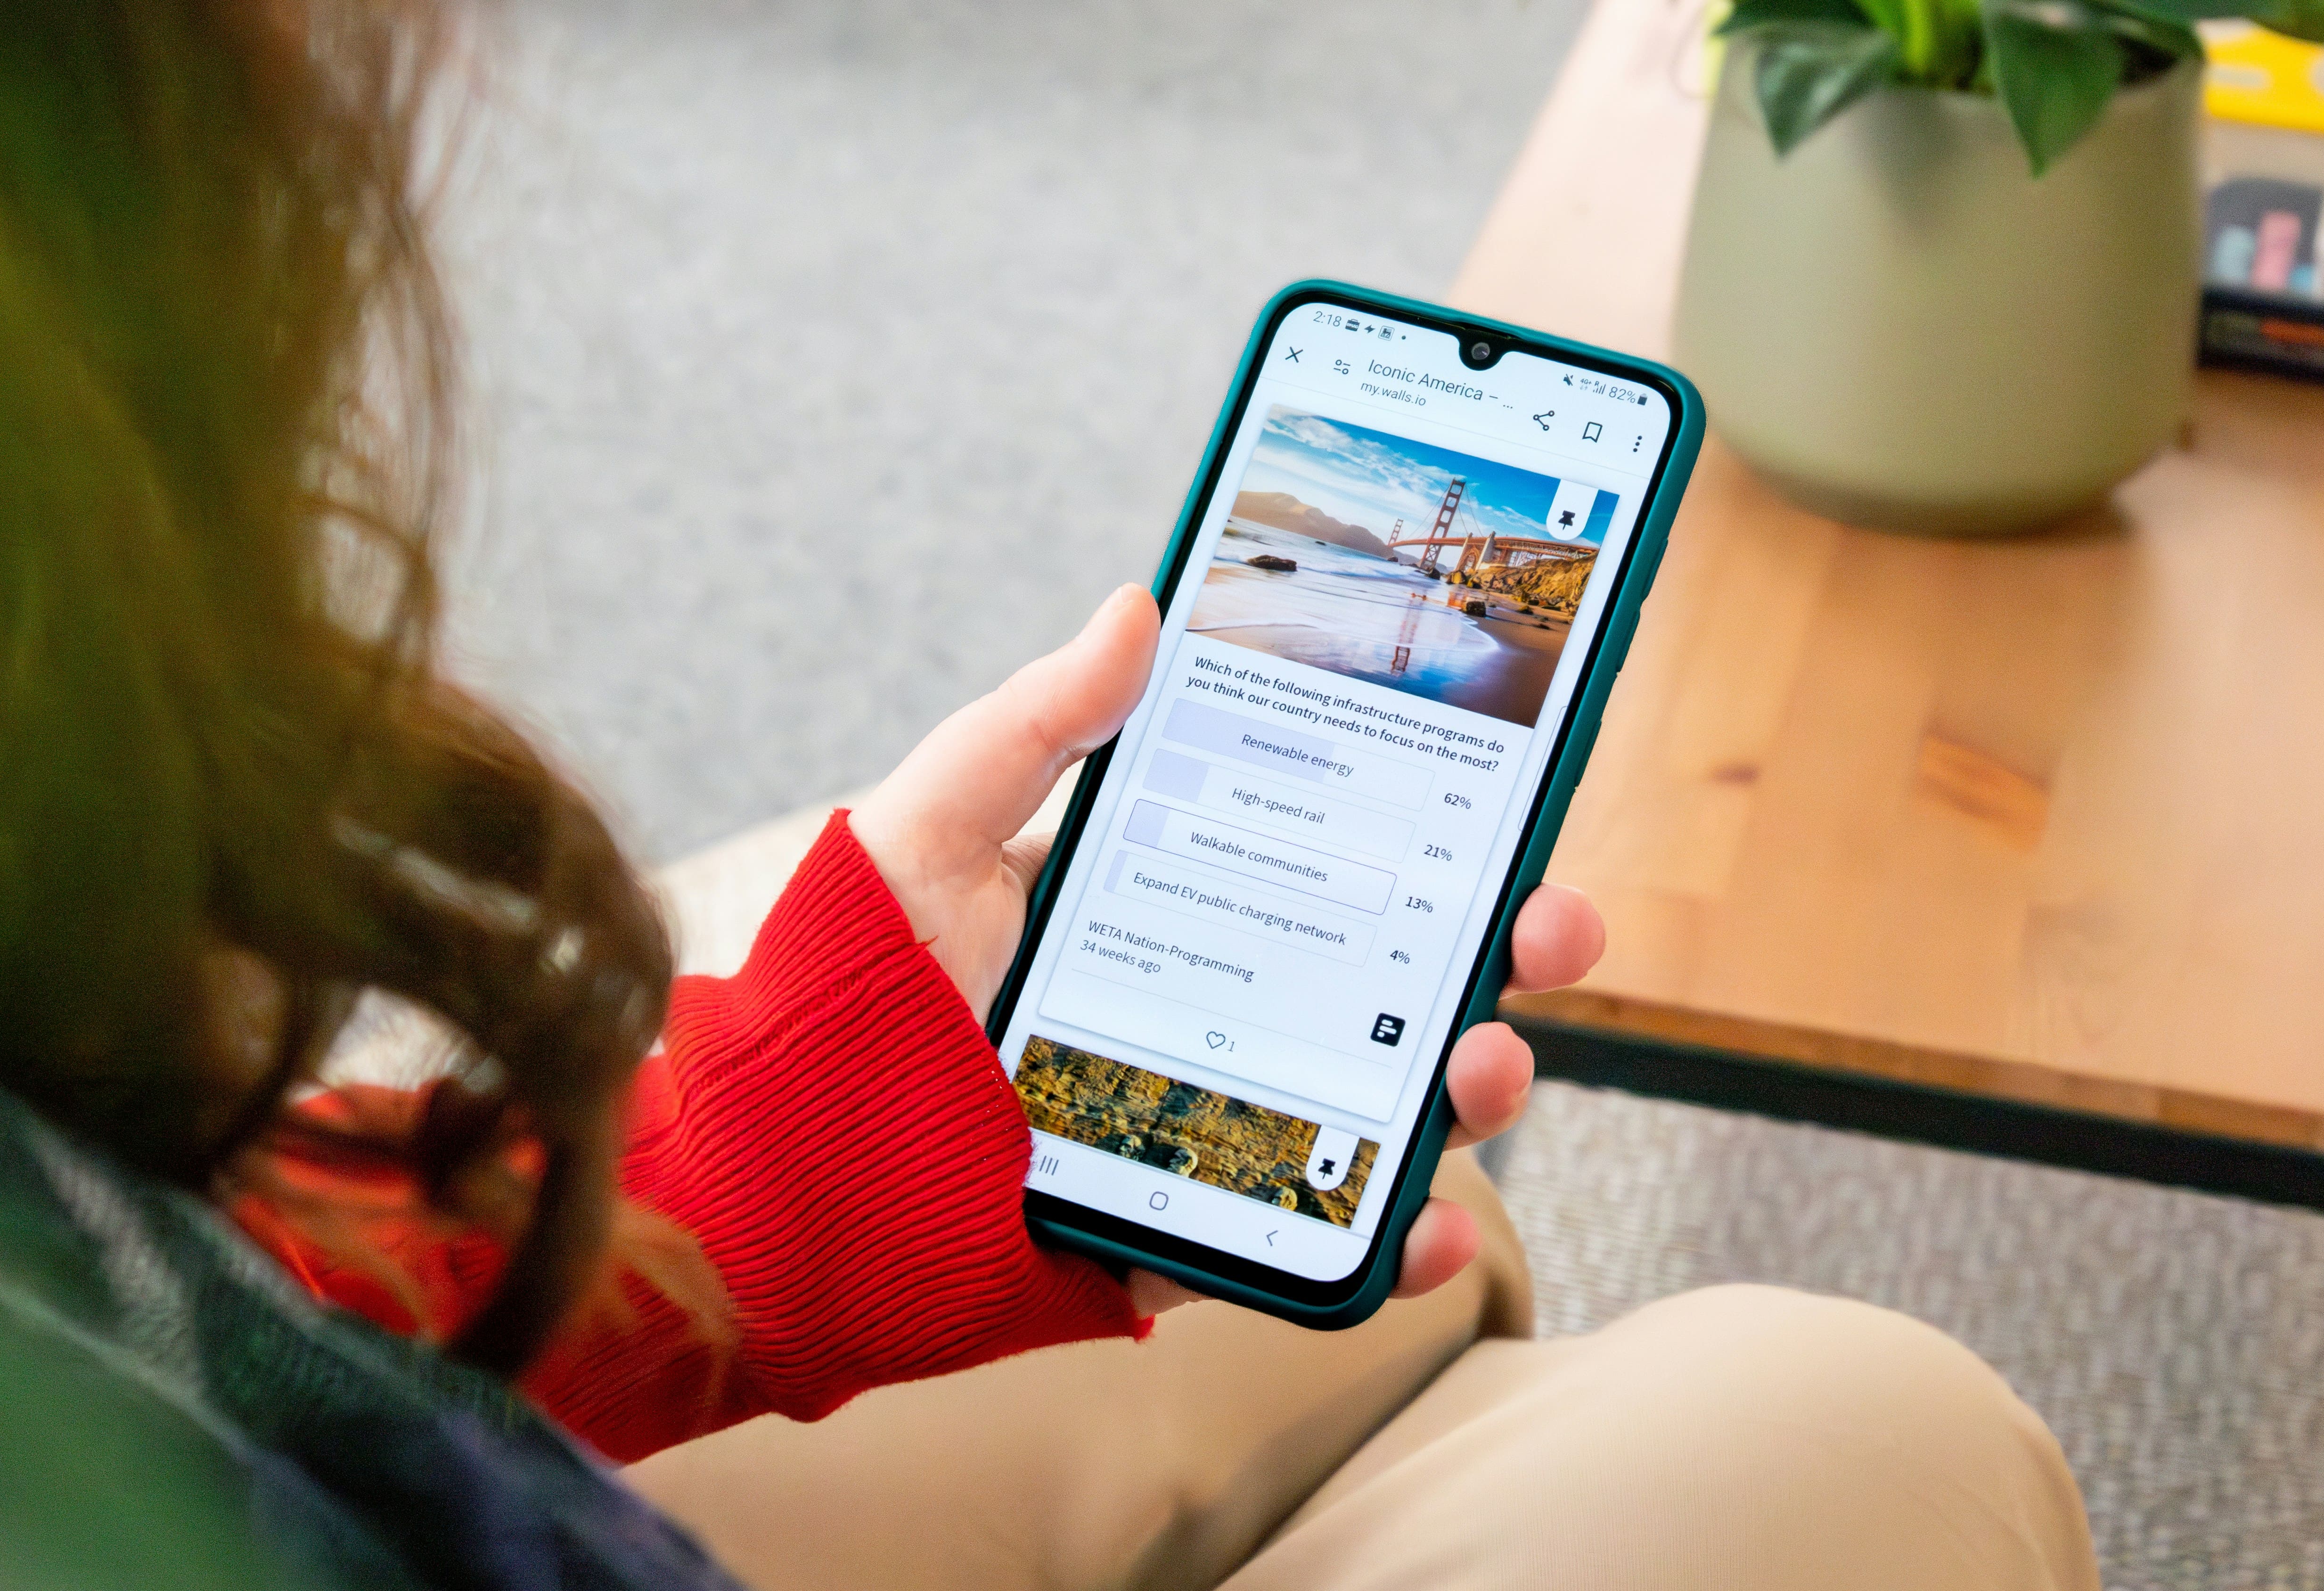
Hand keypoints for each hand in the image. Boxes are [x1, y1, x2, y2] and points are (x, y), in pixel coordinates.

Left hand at [851, 585, 1606, 1314]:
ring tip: (1483, 1065)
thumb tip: (1136, 604)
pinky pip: (1309, 1246)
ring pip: (1383, 1110)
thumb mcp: (931, 826)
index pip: (1339, 863)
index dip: (1442, 834)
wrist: (776, 1163)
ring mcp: (1215, 1126)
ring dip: (1470, 1089)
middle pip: (1396, 983)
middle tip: (1547, 928)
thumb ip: (1032, 721)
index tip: (1517, 789)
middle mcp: (1222, 1013)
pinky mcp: (1188, 1233)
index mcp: (1181, 908)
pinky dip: (1388, 1244)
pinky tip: (1425, 1224)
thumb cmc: (847, 985)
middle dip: (1502, 954)